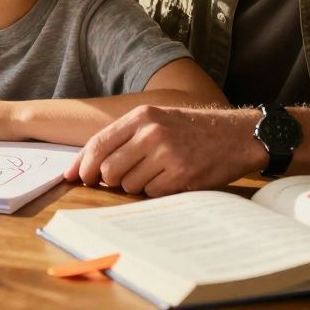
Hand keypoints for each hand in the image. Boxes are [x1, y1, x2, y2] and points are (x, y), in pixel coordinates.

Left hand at [65, 106, 262, 196]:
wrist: (237, 135)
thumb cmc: (193, 129)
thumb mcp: (158, 119)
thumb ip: (125, 136)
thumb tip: (89, 164)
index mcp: (142, 116)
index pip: (99, 143)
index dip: (82, 163)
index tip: (72, 177)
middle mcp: (152, 133)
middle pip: (109, 169)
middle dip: (110, 179)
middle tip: (122, 178)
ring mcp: (167, 154)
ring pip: (129, 184)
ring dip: (137, 185)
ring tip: (157, 172)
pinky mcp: (181, 175)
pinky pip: (152, 194)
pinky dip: (157, 191)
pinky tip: (171, 178)